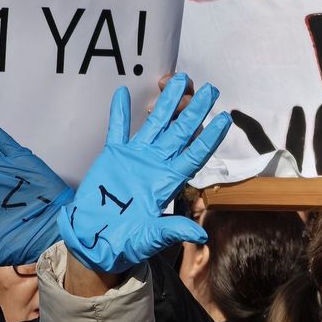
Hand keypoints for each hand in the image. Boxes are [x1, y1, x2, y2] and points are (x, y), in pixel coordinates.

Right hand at [58, 76, 230, 274]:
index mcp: (169, 182)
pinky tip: (123, 92)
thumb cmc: (127, 243)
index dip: (209, 137)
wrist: (97, 240)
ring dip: (166, 103)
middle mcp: (157, 164)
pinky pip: (117, 130)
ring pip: (155, 124)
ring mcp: (136, 158)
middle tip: (210, 89)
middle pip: (180, 132)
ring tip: (178, 79)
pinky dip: (119, 113)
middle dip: (195, 110)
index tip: (225, 119)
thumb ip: (173, 231)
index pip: (195, 154)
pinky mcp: (113, 156)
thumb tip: (201, 236)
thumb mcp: (151, 238)